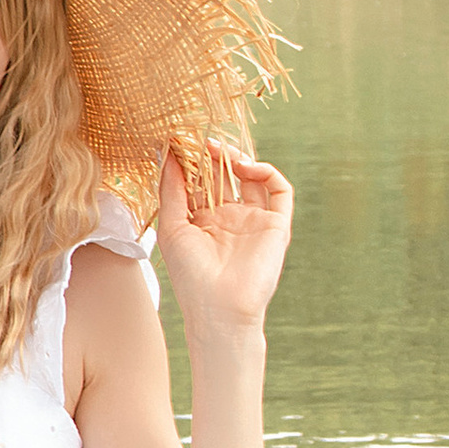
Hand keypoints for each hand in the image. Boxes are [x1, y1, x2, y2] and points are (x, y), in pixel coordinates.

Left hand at [155, 143, 291, 343]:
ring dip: (237, 159)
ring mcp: (254, 220)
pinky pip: (280, 190)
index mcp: (202, 221)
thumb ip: (172, 190)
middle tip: (199, 139)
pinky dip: (267, 172)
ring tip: (218, 150)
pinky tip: (246, 167)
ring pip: (251, 177)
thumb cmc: (190, 275)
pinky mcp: (276, 225)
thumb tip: (168, 153)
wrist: (220, 308)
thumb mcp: (172, 227)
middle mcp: (229, 218)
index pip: (200, 181)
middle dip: (213, 156)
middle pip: (224, 176)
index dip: (192, 162)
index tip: (179, 141)